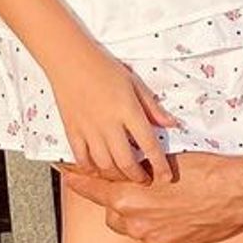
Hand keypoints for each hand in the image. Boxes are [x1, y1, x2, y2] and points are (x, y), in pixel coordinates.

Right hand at [46, 47, 175, 183]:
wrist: (70, 61)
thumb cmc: (105, 68)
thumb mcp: (135, 84)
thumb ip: (153, 107)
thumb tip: (171, 124)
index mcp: (128, 111)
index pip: (148, 144)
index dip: (159, 164)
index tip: (166, 177)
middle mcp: (108, 124)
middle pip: (125, 161)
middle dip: (138, 176)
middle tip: (145, 181)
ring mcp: (88, 130)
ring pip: (104, 165)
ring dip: (117, 176)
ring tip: (125, 177)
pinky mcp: (72, 131)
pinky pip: (82, 159)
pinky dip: (92, 169)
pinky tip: (100, 171)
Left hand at [60, 153, 242, 242]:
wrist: (241, 193)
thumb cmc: (208, 169)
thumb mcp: (167, 158)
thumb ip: (139, 164)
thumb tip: (126, 158)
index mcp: (129, 197)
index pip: (92, 189)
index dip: (78, 180)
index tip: (67, 174)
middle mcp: (136, 222)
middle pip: (114, 213)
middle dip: (121, 201)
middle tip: (139, 187)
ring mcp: (155, 238)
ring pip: (139, 226)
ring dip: (147, 215)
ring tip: (171, 199)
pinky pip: (161, 237)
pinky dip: (168, 226)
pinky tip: (186, 212)